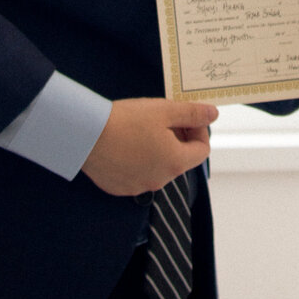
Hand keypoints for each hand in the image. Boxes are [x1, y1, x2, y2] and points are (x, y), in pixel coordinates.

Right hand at [80, 97, 217, 194]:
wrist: (85, 134)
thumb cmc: (126, 120)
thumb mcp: (164, 110)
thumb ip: (192, 113)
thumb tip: (213, 114)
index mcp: (175, 163)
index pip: (202, 150)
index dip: (198, 130)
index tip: (184, 117)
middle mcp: (160, 180)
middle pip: (180, 159)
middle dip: (177, 138)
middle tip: (162, 119)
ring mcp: (139, 187)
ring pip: (158, 167)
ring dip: (157, 150)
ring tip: (141, 130)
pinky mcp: (120, 188)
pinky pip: (137, 174)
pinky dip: (137, 160)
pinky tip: (125, 143)